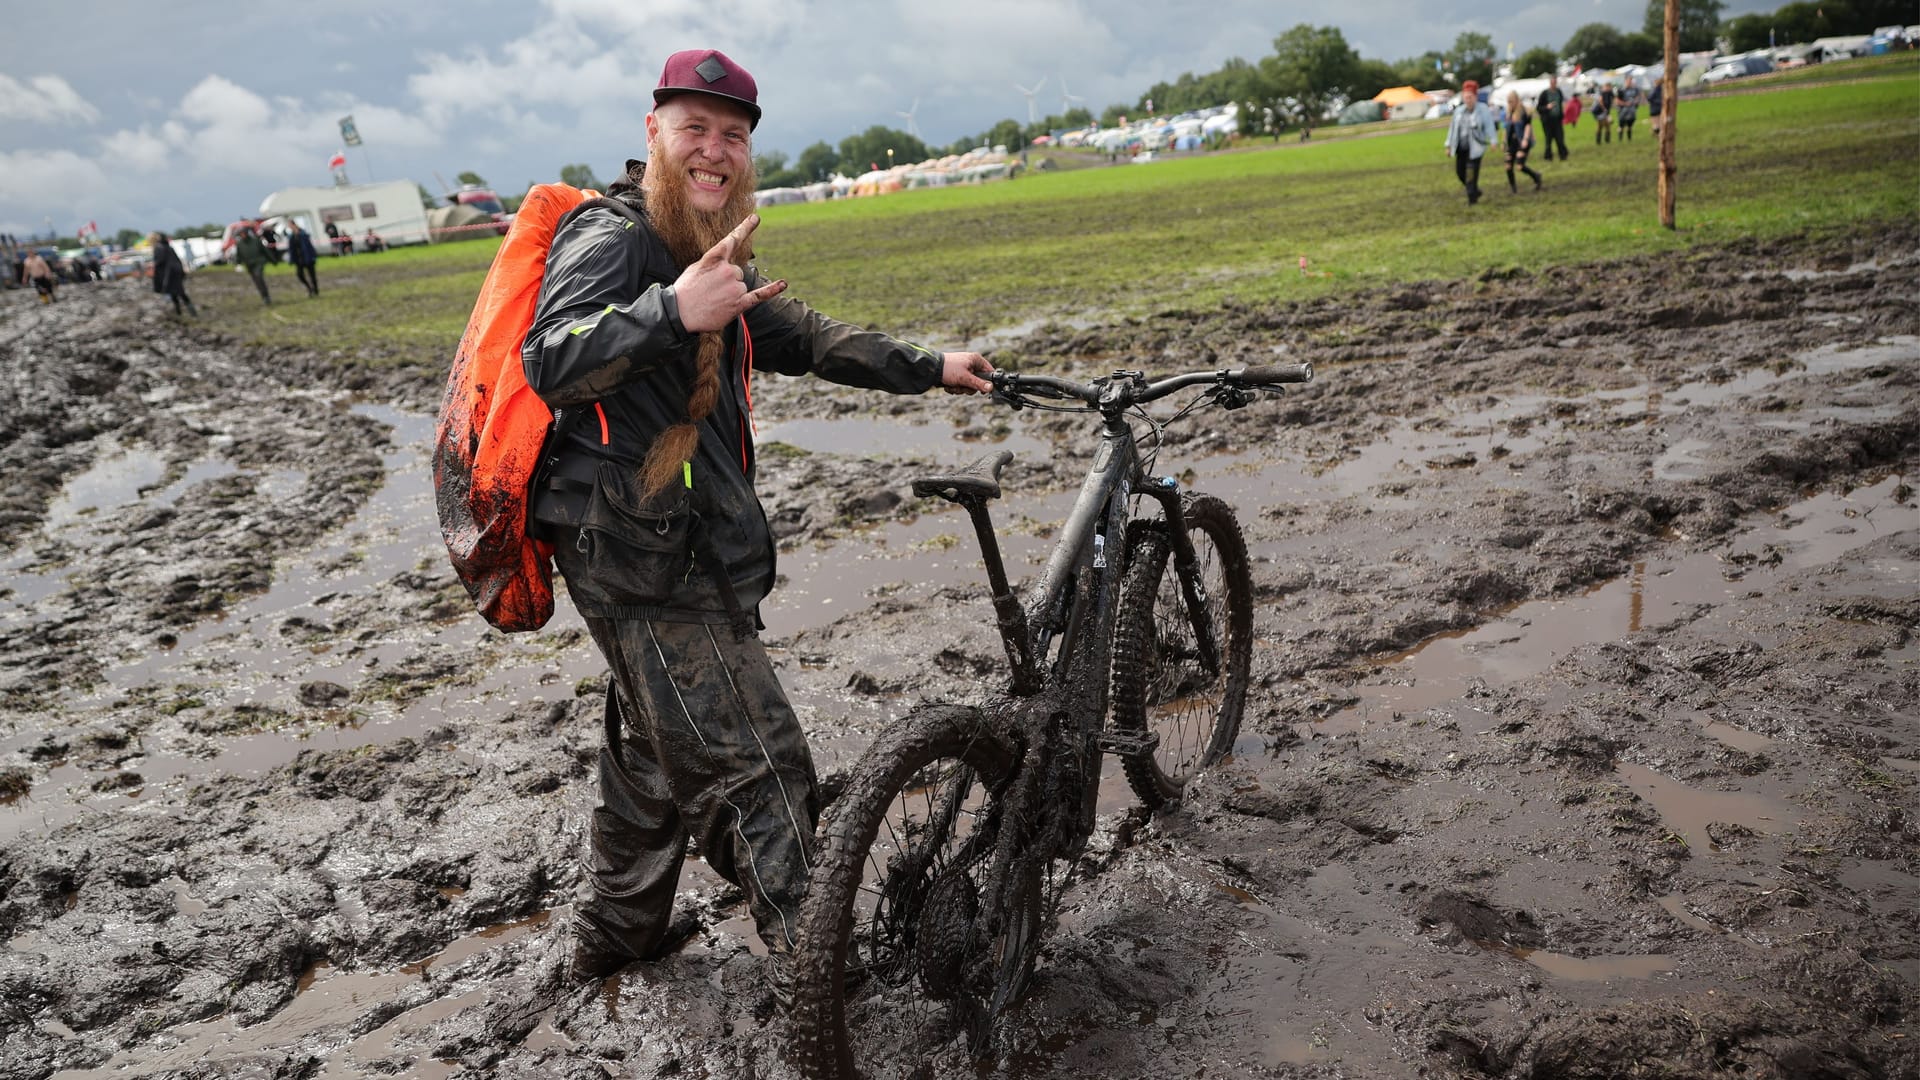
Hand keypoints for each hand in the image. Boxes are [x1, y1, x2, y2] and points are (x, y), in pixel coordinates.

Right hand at [673, 214, 786, 332]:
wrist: (679, 313)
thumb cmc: (685, 290)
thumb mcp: (695, 268)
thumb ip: (714, 263)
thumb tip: (725, 266)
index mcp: (714, 258)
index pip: (732, 240)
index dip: (745, 228)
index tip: (755, 218)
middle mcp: (727, 270)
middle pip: (736, 271)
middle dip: (726, 281)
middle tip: (710, 290)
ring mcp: (734, 287)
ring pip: (741, 285)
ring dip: (730, 293)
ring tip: (714, 300)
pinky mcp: (739, 303)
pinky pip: (759, 295)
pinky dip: (771, 290)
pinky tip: (783, 284)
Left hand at [940, 352, 993, 394]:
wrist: (930, 369)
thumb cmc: (948, 369)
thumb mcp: (965, 378)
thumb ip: (978, 383)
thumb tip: (990, 388)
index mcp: (976, 360)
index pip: (989, 372)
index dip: (987, 382)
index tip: (983, 391)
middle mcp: (971, 364)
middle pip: (978, 382)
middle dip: (969, 387)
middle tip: (962, 386)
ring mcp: (964, 370)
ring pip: (969, 386)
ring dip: (960, 389)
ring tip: (953, 385)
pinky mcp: (957, 376)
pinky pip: (961, 386)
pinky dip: (955, 388)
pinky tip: (948, 385)